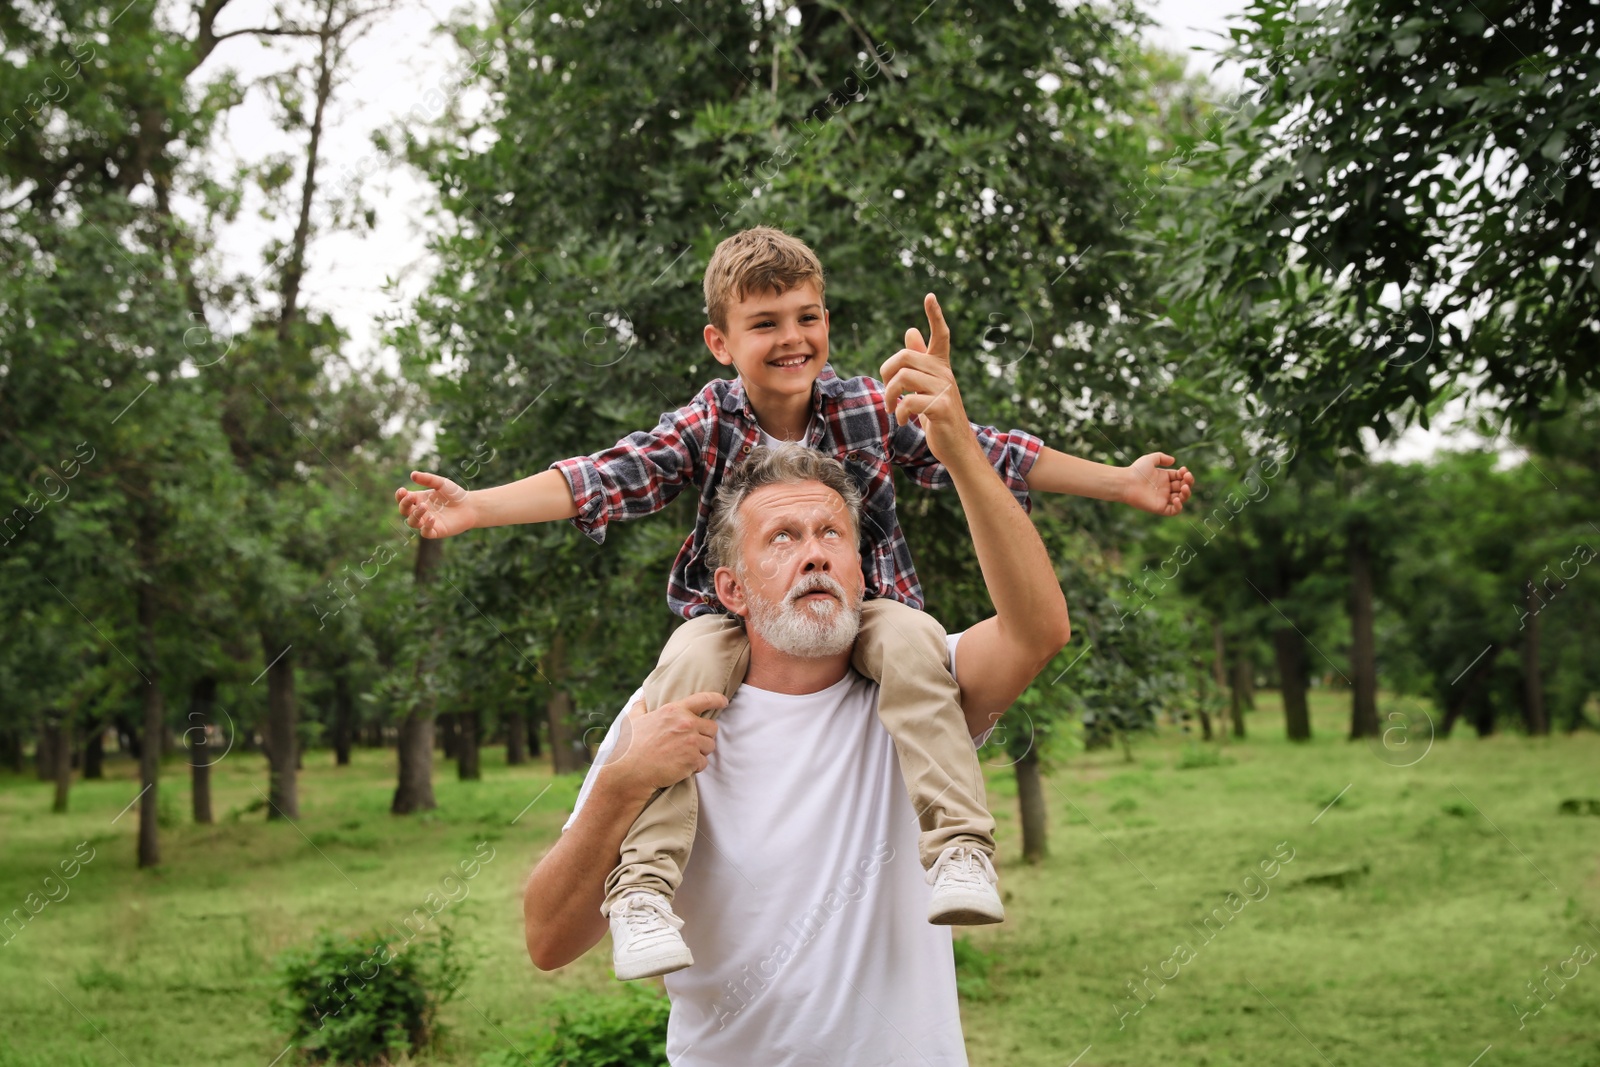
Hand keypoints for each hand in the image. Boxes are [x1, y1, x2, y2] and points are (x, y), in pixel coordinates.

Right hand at [396, 471, 480, 537]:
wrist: (470, 506)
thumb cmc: (454, 494)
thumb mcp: (441, 483)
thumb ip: (428, 479)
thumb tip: (412, 474)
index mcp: (419, 499)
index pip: (403, 499)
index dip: (399, 496)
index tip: (403, 491)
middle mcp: (420, 511)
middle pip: (404, 511)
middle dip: (404, 504)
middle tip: (412, 497)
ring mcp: (427, 522)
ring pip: (412, 522)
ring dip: (415, 514)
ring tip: (424, 506)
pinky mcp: (436, 531)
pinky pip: (425, 532)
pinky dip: (426, 526)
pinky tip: (432, 518)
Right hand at [604, 692, 725, 793]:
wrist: (629, 772)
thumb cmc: (629, 746)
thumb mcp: (632, 719)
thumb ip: (642, 705)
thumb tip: (644, 695)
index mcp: (674, 710)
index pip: (703, 699)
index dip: (717, 699)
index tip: (724, 701)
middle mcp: (686, 723)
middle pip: (712, 727)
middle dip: (705, 735)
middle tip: (691, 743)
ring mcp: (691, 742)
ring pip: (710, 746)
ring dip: (700, 752)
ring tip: (683, 756)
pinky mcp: (692, 760)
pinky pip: (703, 763)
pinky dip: (695, 767)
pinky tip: (682, 767)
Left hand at [879, 293, 976, 466]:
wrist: (957, 446)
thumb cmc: (939, 416)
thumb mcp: (927, 386)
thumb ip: (919, 360)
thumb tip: (910, 330)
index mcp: (941, 366)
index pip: (941, 335)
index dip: (935, 315)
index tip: (930, 296)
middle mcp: (945, 373)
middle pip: (905, 355)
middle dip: (887, 372)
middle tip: (887, 393)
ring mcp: (945, 390)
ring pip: (903, 377)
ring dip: (890, 395)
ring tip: (893, 408)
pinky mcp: (942, 408)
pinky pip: (910, 401)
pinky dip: (900, 412)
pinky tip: (902, 420)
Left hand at [1122, 453, 1193, 516]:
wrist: (1126, 482)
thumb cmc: (1136, 470)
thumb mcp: (1150, 459)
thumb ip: (1162, 457)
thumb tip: (1174, 461)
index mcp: (1164, 478)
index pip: (1180, 477)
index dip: (1185, 474)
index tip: (1184, 470)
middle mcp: (1165, 489)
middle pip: (1183, 487)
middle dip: (1188, 482)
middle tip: (1187, 477)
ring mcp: (1163, 499)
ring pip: (1181, 499)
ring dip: (1186, 494)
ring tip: (1184, 487)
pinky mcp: (1159, 508)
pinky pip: (1173, 511)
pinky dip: (1178, 507)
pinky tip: (1176, 498)